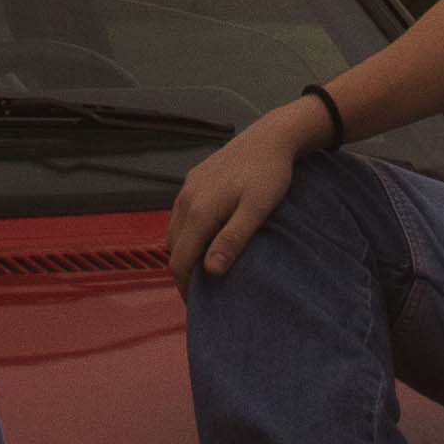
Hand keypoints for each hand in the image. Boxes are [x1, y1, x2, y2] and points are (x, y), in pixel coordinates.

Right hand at [167, 115, 303, 289]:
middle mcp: (186, 199)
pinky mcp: (193, 178)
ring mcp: (187, 187)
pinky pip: (180, 213)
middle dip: (183, 273)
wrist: (271, 137)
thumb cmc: (269, 176)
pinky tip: (204, 238)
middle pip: (173, 248)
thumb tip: (210, 271)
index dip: (185, 287)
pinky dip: (185, 233)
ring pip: (174, 230)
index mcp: (200, 211)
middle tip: (203, 294)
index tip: (199, 306)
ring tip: (203, 269)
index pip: (180, 260)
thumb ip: (232, 239)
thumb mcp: (256, 210)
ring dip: (182, 252)